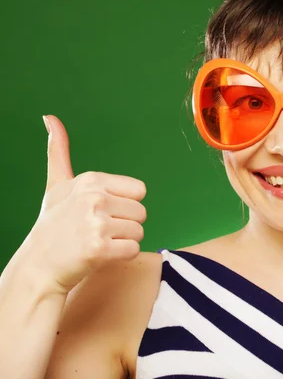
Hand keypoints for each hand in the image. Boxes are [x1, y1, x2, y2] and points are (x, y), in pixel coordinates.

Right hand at [17, 115, 146, 294]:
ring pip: (139, 232)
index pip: (139, 191)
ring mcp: (96, 223)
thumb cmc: (53, 225)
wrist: (38, 266)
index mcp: (91, 180)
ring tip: (98, 242)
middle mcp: (94, 198)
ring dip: (123, 242)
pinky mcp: (99, 248)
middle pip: (141, 212)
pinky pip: (133, 250)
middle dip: (125, 225)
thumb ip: (59, 153)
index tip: (101, 213)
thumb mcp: (56, 186)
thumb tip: (50, 118)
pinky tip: (101, 256)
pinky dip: (122, 257)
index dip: (124, 205)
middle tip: (98, 231)